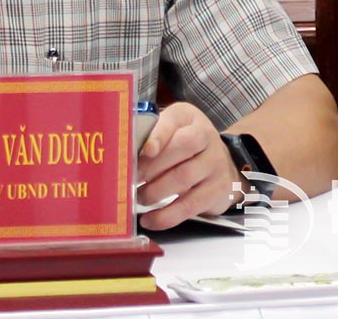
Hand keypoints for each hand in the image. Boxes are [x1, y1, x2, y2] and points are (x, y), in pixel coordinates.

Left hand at [134, 102, 242, 230]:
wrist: (218, 164)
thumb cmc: (181, 148)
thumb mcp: (169, 133)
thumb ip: (147, 137)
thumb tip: (119, 155)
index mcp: (188, 118)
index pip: (175, 120)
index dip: (160, 135)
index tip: (146, 151)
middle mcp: (207, 136)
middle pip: (184, 146)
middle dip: (153, 166)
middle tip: (131, 181)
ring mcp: (216, 163)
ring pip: (185, 176)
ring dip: (155, 192)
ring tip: (139, 198)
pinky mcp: (217, 190)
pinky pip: (191, 205)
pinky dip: (167, 216)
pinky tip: (150, 220)